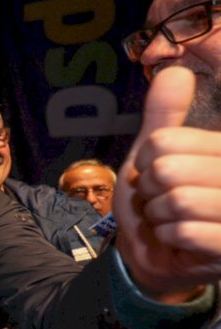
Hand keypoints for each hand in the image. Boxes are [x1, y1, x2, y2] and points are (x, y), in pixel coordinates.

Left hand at [115, 67, 220, 298]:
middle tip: (159, 201)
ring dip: (158, 215)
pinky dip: (168, 236)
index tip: (152, 174)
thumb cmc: (158, 202)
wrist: (156, 257)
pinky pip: (185, 231)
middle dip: (149, 191)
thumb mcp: (155, 156)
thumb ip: (165, 117)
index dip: (144, 161)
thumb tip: (175, 72)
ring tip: (169, 218)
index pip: (165, 141)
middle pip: (168, 170)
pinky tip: (179, 238)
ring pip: (178, 201)